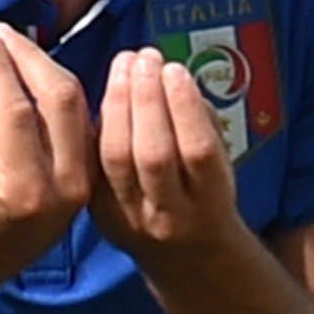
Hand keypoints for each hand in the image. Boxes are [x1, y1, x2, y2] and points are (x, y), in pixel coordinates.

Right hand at [0, 25, 92, 282]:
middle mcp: (65, 185)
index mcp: (23, 187)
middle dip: (29, 56)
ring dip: (47, 66)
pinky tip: (37, 69)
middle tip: (1, 32)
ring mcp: (86, 179)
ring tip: (15, 44)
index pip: (15, 108)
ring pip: (77, 102)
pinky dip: (61, 86)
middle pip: (58, 99)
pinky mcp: (95, 170)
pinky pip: (82, 116)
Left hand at [88, 47, 246, 263]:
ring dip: (118, 104)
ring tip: (125, 67)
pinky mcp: (98, 214)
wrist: (183, 254)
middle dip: (147, 100)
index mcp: (210, 204)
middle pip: (152, 154)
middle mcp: (168, 216)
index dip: (184, 107)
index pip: (198, 152)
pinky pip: (92, 163)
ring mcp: (128, 218)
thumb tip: (173, 76)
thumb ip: (202, 124)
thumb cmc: (204, 195)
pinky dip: (95, 123)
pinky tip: (104, 92)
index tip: (174, 69)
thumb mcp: (221, 165)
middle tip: (144, 59)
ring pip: (115, 158)